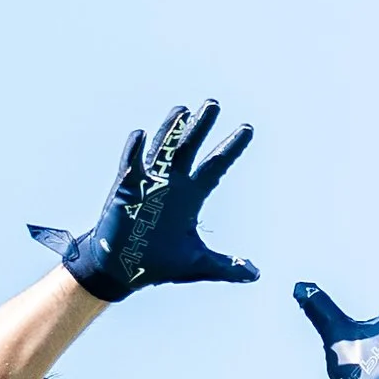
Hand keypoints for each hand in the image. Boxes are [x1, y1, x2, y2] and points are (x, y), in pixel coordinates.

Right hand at [30, 100, 258, 302]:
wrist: (123, 270)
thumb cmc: (158, 264)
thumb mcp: (196, 265)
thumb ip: (226, 266)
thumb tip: (255, 274)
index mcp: (192, 195)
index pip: (216, 166)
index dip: (231, 148)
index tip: (248, 129)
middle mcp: (173, 182)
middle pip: (190, 148)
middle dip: (201, 126)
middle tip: (214, 104)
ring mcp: (149, 182)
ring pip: (162, 149)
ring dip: (171, 129)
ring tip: (182, 110)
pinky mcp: (126, 188)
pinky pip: (131, 164)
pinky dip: (135, 150)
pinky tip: (142, 134)